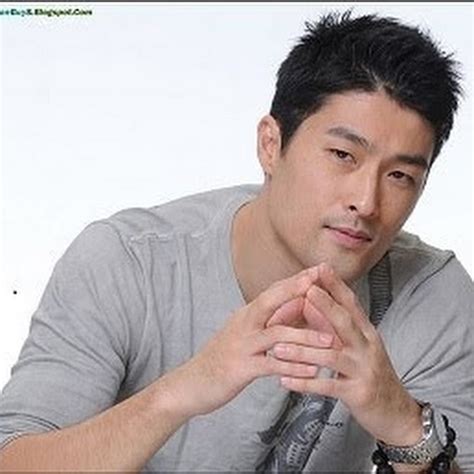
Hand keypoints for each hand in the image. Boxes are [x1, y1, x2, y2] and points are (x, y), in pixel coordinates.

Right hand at [164, 267, 334, 418]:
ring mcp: (242, 345)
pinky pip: (271, 365)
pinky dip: (293, 367)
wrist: (192, 383)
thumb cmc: (222, 357)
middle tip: (319, 279)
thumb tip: (294, 306)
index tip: (317, 269)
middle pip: (270, 300)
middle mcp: (243, 324)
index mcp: (246, 315)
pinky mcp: (241, 368)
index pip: (272, 291)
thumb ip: (267, 320)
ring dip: (305, 336)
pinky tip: (312, 371)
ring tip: (330, 340)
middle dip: (295, 289)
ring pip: (276, 334)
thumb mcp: (244, 333)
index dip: (294, 280)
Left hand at [270, 263, 422, 445]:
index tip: (321, 267)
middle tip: (306, 291)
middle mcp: (367, 347)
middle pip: (346, 323)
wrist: (397, 413)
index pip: (351, 304)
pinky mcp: (358, 394)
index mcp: (366, 333)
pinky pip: (327, 387)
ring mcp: (363, 370)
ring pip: (331, 356)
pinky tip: (284, 380)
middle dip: (326, 305)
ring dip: (302, 351)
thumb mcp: (357, 346)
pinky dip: (304, 383)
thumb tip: (310, 303)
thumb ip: (336, 326)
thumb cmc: (370, 374)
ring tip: (277, 347)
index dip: (337, 285)